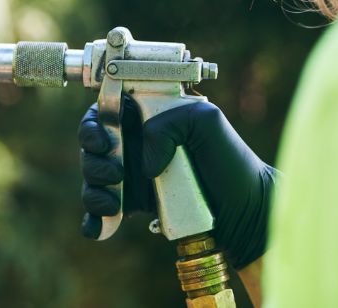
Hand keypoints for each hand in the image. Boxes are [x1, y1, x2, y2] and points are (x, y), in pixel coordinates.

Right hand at [78, 99, 276, 269]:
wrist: (246, 213)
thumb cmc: (232, 162)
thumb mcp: (207, 122)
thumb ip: (170, 122)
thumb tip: (143, 159)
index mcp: (149, 119)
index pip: (107, 111)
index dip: (95, 123)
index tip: (102, 139)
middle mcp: (136, 145)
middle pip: (92, 145)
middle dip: (93, 159)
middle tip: (115, 173)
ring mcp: (132, 177)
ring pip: (92, 178)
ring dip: (93, 190)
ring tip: (114, 203)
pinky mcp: (132, 207)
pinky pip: (101, 213)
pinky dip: (93, 220)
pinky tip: (100, 226)